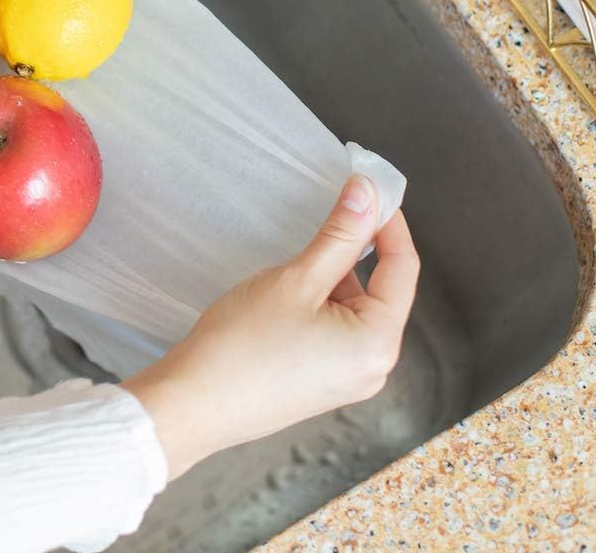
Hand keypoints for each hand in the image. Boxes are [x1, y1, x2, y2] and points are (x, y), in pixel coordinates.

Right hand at [123, 175, 419, 479]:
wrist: (192, 405)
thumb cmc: (241, 345)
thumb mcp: (296, 280)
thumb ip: (340, 236)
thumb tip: (369, 193)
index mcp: (377, 345)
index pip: (402, 269)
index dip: (388, 224)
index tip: (368, 191)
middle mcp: (372, 369)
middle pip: (379, 291)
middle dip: (351, 255)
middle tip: (319, 222)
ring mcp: (346, 381)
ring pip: (352, 310)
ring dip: (328, 281)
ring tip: (282, 275)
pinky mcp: (320, 385)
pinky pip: (333, 333)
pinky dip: (316, 305)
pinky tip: (280, 299)